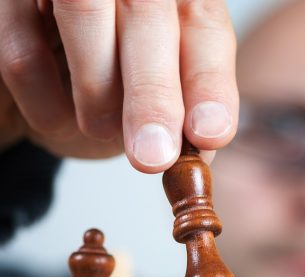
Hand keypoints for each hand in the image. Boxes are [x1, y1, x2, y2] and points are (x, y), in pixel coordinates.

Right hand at [0, 0, 237, 171]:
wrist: (47, 86)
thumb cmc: (114, 93)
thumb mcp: (160, 106)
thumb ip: (185, 120)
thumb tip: (202, 148)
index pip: (204, 27)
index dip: (208, 83)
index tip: (208, 134)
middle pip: (146, 11)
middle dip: (153, 95)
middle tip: (153, 157)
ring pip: (83, 9)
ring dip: (96, 94)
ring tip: (101, 128)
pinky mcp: (11, 1)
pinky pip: (23, 52)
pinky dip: (46, 104)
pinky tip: (59, 118)